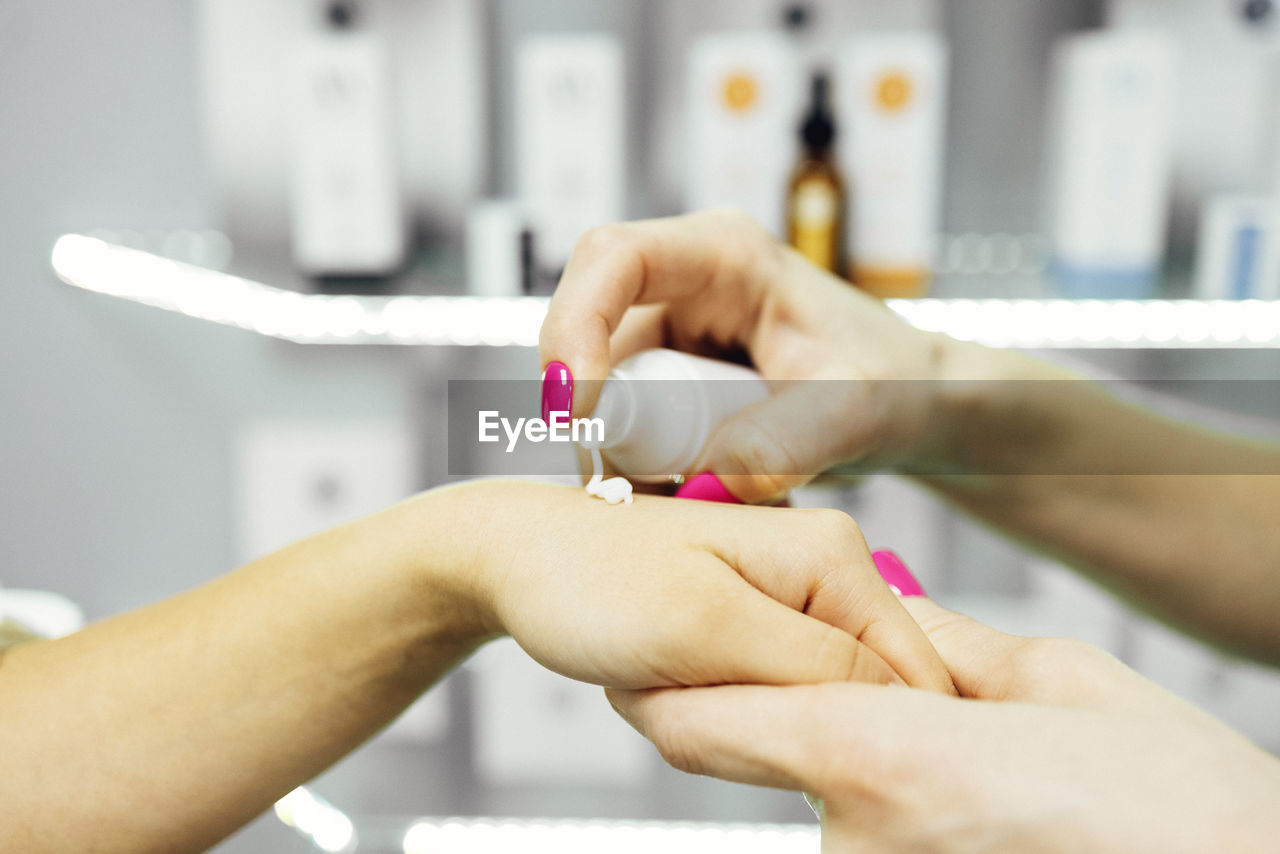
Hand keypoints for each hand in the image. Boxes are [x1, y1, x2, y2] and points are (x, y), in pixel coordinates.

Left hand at [422, 479, 954, 693]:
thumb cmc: (588, 581)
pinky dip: (741, 707)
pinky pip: (783, 689)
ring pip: (823, 698)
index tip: (798, 752)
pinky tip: (688, 687)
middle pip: (870, 689)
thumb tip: (903, 705)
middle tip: (710, 706)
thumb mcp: (701, 628)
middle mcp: (827, 566)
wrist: (519, 560)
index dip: (879, 734)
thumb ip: (810, 665)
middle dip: (805, 723)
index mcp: (833, 555)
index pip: (912, 673)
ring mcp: (794, 592)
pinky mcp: (763, 618)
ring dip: (767, 717)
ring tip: (686, 687)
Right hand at [538, 210, 1003, 502]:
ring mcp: (671, 333)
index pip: (613, 258)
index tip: (578, 411)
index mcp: (723, 254)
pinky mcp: (667, 381)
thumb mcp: (857, 407)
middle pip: (588, 329)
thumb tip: (712, 481)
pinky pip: (624, 423)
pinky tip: (692, 493)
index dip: (575, 324)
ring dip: (623, 449)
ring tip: (689, 493)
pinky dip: (643, 466)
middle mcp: (683, 283)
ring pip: (602, 388)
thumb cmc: (898, 381)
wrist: (914, 405)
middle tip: (632, 483)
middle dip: (595, 409)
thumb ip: (792, 440)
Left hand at [608, 590, 1279, 851]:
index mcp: (873, 754)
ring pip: (836, 801)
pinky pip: (876, 842)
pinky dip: (907, 813)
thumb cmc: (1172, 799)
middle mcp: (851, 838)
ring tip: (987, 761)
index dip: (656, 687)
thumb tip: (883, 620)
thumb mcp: (1055, 680)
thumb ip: (939, 646)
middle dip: (802, 706)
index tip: (633, 662)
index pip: (698, 722)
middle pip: (774, 754)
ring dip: (872, 765)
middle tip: (900, 689)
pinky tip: (989, 808)